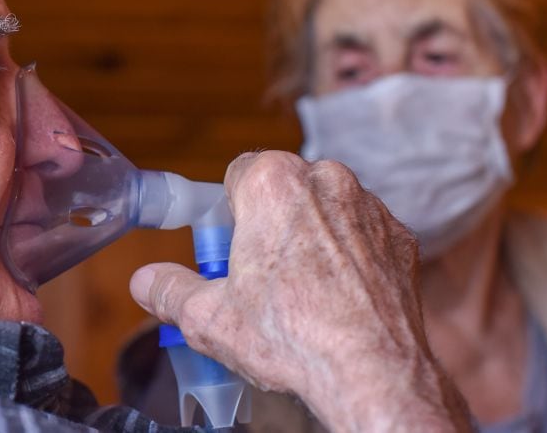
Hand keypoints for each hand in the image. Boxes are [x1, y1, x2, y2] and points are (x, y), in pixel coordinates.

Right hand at [129, 151, 470, 431]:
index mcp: (272, 182)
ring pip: (325, 210)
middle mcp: (326, 178)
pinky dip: (350, 258)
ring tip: (303, 294)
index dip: (229, 213)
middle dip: (271, 224)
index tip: (229, 248)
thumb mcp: (207, 318)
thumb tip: (145, 282)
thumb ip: (168, 291)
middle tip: (260, 277)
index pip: (239, 173)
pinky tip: (339, 299)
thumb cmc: (290, 337)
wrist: (372, 373)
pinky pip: (362, 236)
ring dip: (311, 237)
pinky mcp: (401, 236)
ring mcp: (369, 206)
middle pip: (284, 190)